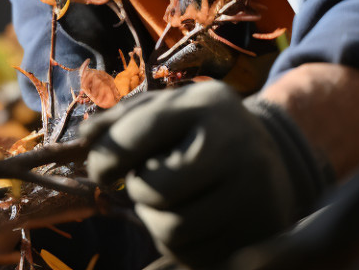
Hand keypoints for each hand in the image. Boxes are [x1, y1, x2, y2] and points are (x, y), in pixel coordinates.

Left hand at [81, 81, 331, 267]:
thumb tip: (85, 140)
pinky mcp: (260, 233)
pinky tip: (196, 220)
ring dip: (156, 220)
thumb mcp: (169, 111)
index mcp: (209, 104)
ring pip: (172, 229)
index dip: (107, 157)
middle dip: (138, 190)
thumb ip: (123, 120)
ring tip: (172, 201)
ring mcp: (257, 192)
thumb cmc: (202, 132)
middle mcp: (239, 144)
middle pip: (154, 190)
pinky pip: (193, 255)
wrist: (272, 161)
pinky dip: (181, 243)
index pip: (140, 132)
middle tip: (147, 182)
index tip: (102, 170)